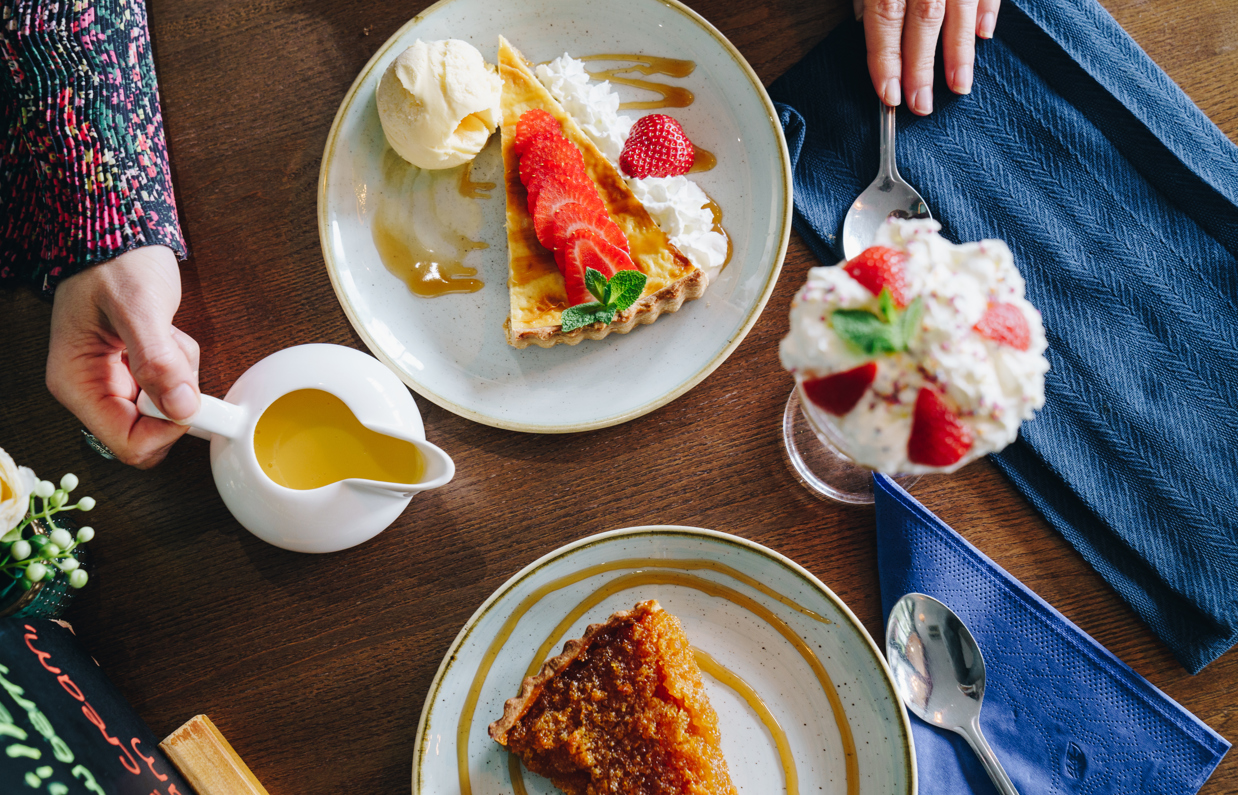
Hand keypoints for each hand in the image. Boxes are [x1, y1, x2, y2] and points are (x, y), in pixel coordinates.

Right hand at [46, 246, 200, 467]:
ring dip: (181, 374)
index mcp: (77, 384)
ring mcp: (116, 381)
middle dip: (174, 395)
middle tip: (171, 352)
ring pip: (168, 409)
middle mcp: (93, 389)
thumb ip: (157, 360)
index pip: (127, 444)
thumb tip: (181, 408)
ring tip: (164, 333)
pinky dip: (181, 363)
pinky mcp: (138, 371)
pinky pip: (174, 386)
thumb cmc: (114, 261)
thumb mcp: (138, 307)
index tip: (189, 397)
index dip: (166, 429)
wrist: (119, 233)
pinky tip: (166, 333)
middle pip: (152, 431)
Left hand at [860, 0, 999, 114]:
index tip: (890, 95)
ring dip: (960, 52)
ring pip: (960, 9)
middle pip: (925, 19)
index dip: (887, 58)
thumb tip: (863, 24)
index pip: (886, 16)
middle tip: (921, 106)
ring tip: (959, 86)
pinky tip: (984, 35)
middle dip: (922, 67)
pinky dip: (988, 10)